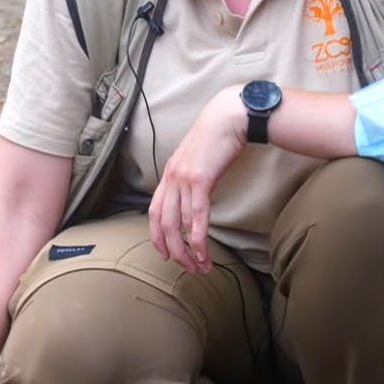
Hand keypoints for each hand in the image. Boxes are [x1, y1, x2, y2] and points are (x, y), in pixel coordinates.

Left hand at [149, 85, 247, 273]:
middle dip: (173, 250)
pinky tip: (203, 251)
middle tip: (185, 267)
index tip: (166, 253)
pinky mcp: (200, 179)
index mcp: (169, 174)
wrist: (229, 116)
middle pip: (164, 223)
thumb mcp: (198, 158)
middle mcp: (171, 178)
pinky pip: (197, 215)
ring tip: (201, 265)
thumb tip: (196, 196)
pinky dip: (199, 237)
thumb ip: (192, 176)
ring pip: (180, 224)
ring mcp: (184, 179)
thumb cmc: (218, 135)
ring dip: (190, 250)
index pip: (155, 211)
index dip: (157, 236)